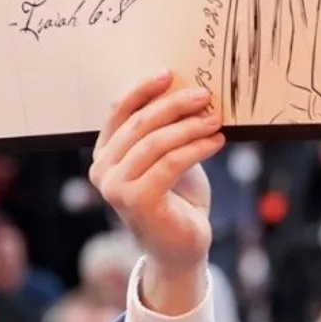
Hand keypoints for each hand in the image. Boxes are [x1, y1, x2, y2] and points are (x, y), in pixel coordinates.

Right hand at [89, 73, 222, 314]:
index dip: (143, 89)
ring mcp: (116, 187)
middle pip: (140, 123)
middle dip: (175, 105)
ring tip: (216, 120)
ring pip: (156, 142)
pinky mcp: (138, 200)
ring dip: (191, 126)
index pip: (119, 111)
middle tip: (205, 95)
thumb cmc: (177, 200)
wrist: (180, 247)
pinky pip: (171, 162)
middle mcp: (103, 169)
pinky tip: (217, 141)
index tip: (171, 74)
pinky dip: (197, 148)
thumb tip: (189, 92)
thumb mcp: (169, 157)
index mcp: (105, 154)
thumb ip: (167, 131)